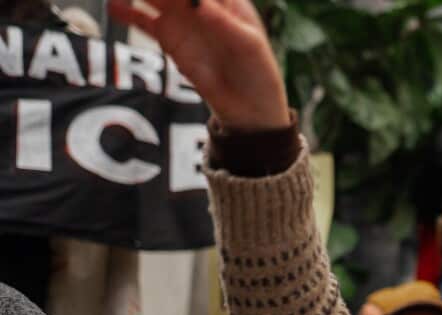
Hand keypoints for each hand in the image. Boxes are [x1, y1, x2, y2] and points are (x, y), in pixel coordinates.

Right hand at [107, 0, 289, 130]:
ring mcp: (182, 19)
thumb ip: (224, 24)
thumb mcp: (249, 46)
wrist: (248, 107)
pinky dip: (128, 13)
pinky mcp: (169, 39)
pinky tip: (113, 7)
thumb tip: (199, 5)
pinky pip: (144, 20)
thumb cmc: (258, 71)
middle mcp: (200, 4)